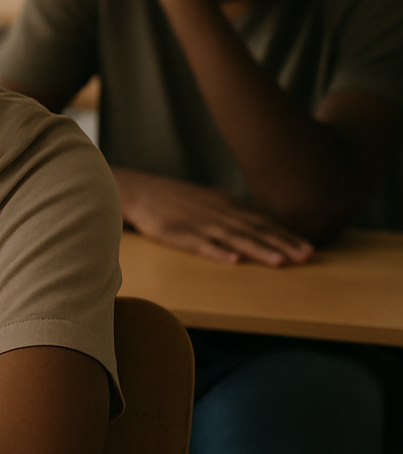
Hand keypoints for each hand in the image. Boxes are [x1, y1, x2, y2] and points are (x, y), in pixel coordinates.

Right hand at [115, 167, 312, 265]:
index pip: (265, 223)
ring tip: (279, 262)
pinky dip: (218, 253)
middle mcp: (220, 214)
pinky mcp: (178, 234)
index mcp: (229, 207)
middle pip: (255, 231)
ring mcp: (200, 224)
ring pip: (234, 239)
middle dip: (282, 245)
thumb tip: (268, 226)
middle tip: (306, 258)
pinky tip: (233, 261)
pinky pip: (201, 245)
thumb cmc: (180, 199)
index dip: (288, 237)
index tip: (311, 251)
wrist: (142, 191)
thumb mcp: (213, 200)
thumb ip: (239, 213)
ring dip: (258, 250)